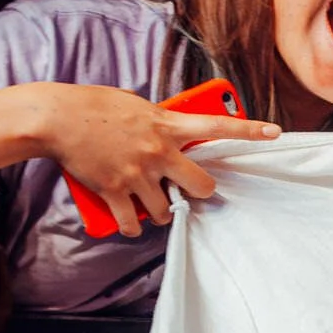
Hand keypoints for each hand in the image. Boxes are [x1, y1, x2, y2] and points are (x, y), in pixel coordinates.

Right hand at [40, 84, 279, 237]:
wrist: (57, 118)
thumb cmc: (93, 105)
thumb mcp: (135, 106)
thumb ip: (157, 122)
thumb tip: (165, 137)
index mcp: (167, 124)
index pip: (217, 127)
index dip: (249, 131)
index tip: (274, 132)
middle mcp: (158, 151)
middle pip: (201, 185)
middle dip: (200, 192)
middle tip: (190, 191)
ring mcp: (138, 173)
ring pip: (165, 210)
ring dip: (160, 212)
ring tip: (149, 204)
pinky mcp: (114, 191)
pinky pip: (132, 223)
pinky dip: (132, 227)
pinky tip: (130, 224)